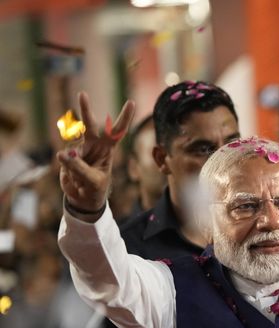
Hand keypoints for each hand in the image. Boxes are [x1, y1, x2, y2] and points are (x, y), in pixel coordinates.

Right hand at [57, 93, 134, 214]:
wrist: (83, 198)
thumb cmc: (95, 189)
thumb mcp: (91, 181)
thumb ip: (78, 167)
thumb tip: (63, 154)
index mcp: (108, 149)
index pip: (118, 131)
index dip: (124, 117)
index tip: (131, 102)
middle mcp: (94, 145)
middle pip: (89, 125)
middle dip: (85, 110)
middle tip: (82, 94)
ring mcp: (80, 148)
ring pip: (72, 149)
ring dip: (74, 164)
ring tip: (79, 178)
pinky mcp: (67, 154)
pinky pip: (64, 157)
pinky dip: (67, 168)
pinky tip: (72, 176)